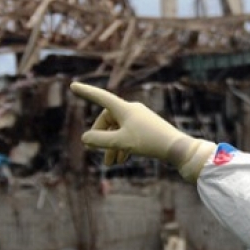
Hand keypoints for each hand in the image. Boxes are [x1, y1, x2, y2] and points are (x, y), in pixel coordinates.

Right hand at [70, 82, 215, 181]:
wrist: (176, 148)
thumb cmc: (148, 142)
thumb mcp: (121, 142)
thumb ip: (100, 141)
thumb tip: (85, 138)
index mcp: (124, 108)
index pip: (100, 97)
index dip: (86, 92)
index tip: (73, 86)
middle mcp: (132, 110)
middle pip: (108, 120)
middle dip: (101, 137)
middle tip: (96, 152)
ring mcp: (140, 118)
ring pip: (119, 130)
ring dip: (112, 146)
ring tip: (111, 164)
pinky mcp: (147, 127)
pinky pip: (129, 133)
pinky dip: (123, 145)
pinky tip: (122, 160)